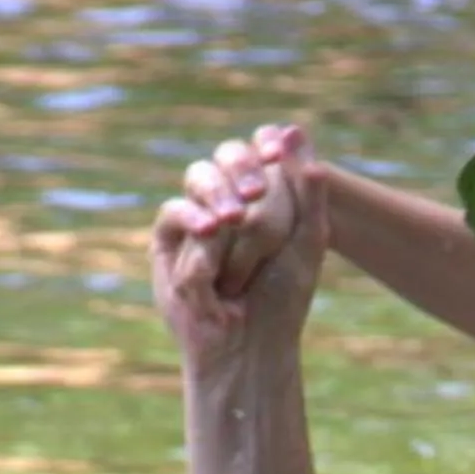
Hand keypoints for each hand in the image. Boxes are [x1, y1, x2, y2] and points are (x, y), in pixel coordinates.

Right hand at [150, 123, 327, 360]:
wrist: (253, 345)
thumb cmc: (283, 298)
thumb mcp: (307, 241)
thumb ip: (308, 189)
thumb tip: (294, 129)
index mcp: (261, 196)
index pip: (257, 151)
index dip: (265, 146)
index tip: (279, 153)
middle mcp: (226, 201)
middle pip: (225, 157)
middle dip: (241, 167)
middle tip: (256, 192)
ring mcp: (194, 219)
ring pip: (199, 179)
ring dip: (218, 195)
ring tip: (235, 219)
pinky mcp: (166, 245)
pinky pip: (175, 216)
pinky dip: (196, 227)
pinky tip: (212, 237)